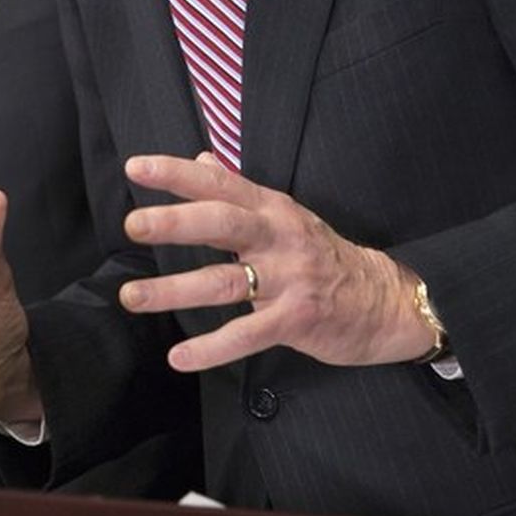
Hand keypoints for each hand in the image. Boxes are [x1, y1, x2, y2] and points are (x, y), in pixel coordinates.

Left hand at [119, 153, 435, 371]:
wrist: (384, 301)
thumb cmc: (325, 256)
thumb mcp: (286, 215)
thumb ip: (239, 190)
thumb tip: (201, 159)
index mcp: (273, 209)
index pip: (221, 183)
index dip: (178, 173)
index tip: (136, 168)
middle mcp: (279, 238)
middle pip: (223, 224)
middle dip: (175, 223)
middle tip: (133, 225)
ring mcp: (289, 279)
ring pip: (224, 281)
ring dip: (174, 289)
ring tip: (132, 296)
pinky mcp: (297, 320)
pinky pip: (247, 335)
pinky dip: (212, 348)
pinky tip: (179, 357)